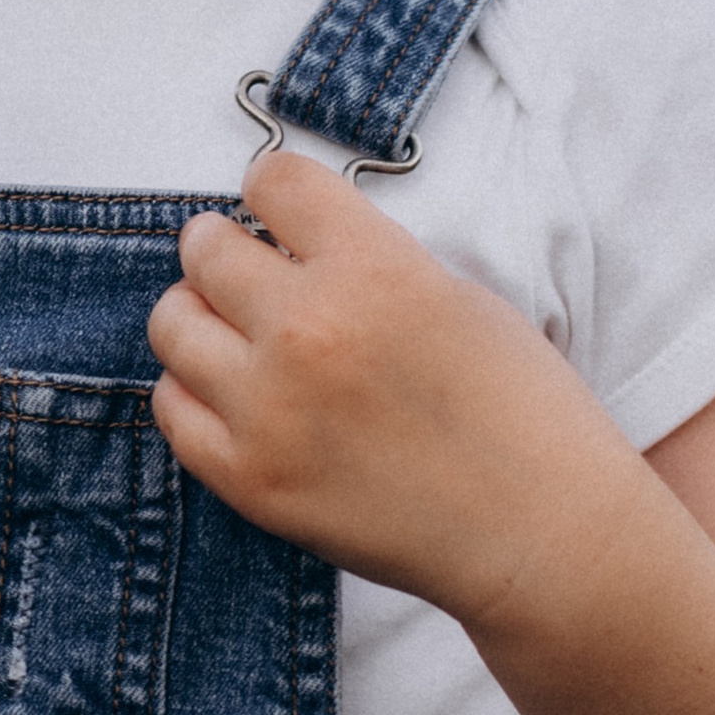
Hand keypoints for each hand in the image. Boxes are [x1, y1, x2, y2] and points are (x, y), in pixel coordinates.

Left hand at [146, 145, 597, 620]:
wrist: (541, 534)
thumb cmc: (521, 414)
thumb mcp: (458, 298)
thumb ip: (367, 264)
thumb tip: (292, 249)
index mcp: (375, 269)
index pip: (274, 180)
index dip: (273, 192)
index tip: (277, 213)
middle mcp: (310, 330)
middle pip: (205, 248)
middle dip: (224, 249)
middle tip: (247, 270)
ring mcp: (269, 409)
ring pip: (173, 324)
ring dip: (200, 317)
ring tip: (237, 335)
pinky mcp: (249, 479)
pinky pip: (173, 408)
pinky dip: (195, 391)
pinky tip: (235, 395)